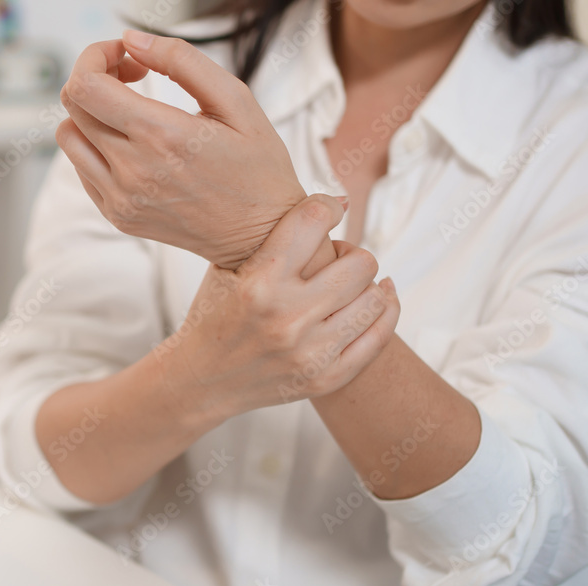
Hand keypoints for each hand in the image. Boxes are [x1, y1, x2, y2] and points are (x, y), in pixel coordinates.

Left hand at [57, 30, 309, 269]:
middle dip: (97, 75)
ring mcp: (120, 198)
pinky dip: (96, 146)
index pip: (87, 85)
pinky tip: (133, 144)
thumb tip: (131, 40)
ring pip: (69, 137)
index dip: (96, 56)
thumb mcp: (236, 101)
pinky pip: (81, 168)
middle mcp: (132, 170)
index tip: (126, 55)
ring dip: (90, 112)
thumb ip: (182, 61)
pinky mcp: (117, 215)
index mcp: (162, 136)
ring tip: (130, 111)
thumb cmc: (257, 168)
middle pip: (73, 105)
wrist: (260, 238)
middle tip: (134, 75)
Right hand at [159, 195, 399, 421]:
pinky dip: (386, 311)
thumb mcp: (227, 269)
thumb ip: (271, 236)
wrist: (202, 381)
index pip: (313, 221)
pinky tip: (380, 298)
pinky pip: (379, 337)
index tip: (328, 210)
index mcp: (258, 283)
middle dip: (352, 254)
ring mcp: (309, 353)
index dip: (327, 207)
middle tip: (338, 259)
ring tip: (351, 282)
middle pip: (360, 263)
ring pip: (375, 298)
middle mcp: (286, 317)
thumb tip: (337, 201)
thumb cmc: (215, 314)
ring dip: (368, 284)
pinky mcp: (324, 378)